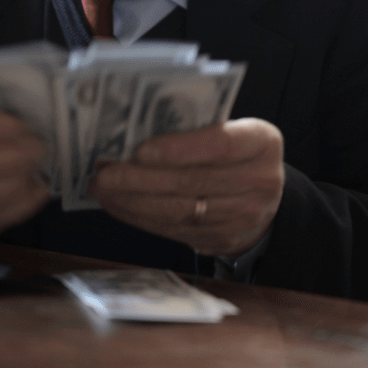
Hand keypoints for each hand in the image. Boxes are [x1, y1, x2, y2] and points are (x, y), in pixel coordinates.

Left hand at [91, 118, 283, 257]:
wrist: (265, 199)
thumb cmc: (235, 153)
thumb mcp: (231, 129)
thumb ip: (195, 128)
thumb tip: (133, 130)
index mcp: (261, 143)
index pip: (219, 145)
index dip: (178, 149)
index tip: (140, 150)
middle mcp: (259, 181)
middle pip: (191, 182)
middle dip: (140, 178)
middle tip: (104, 171)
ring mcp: (242, 217)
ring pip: (178, 211)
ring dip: (132, 200)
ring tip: (101, 187)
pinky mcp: (221, 240)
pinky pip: (173, 230)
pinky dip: (139, 217)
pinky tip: (117, 204)